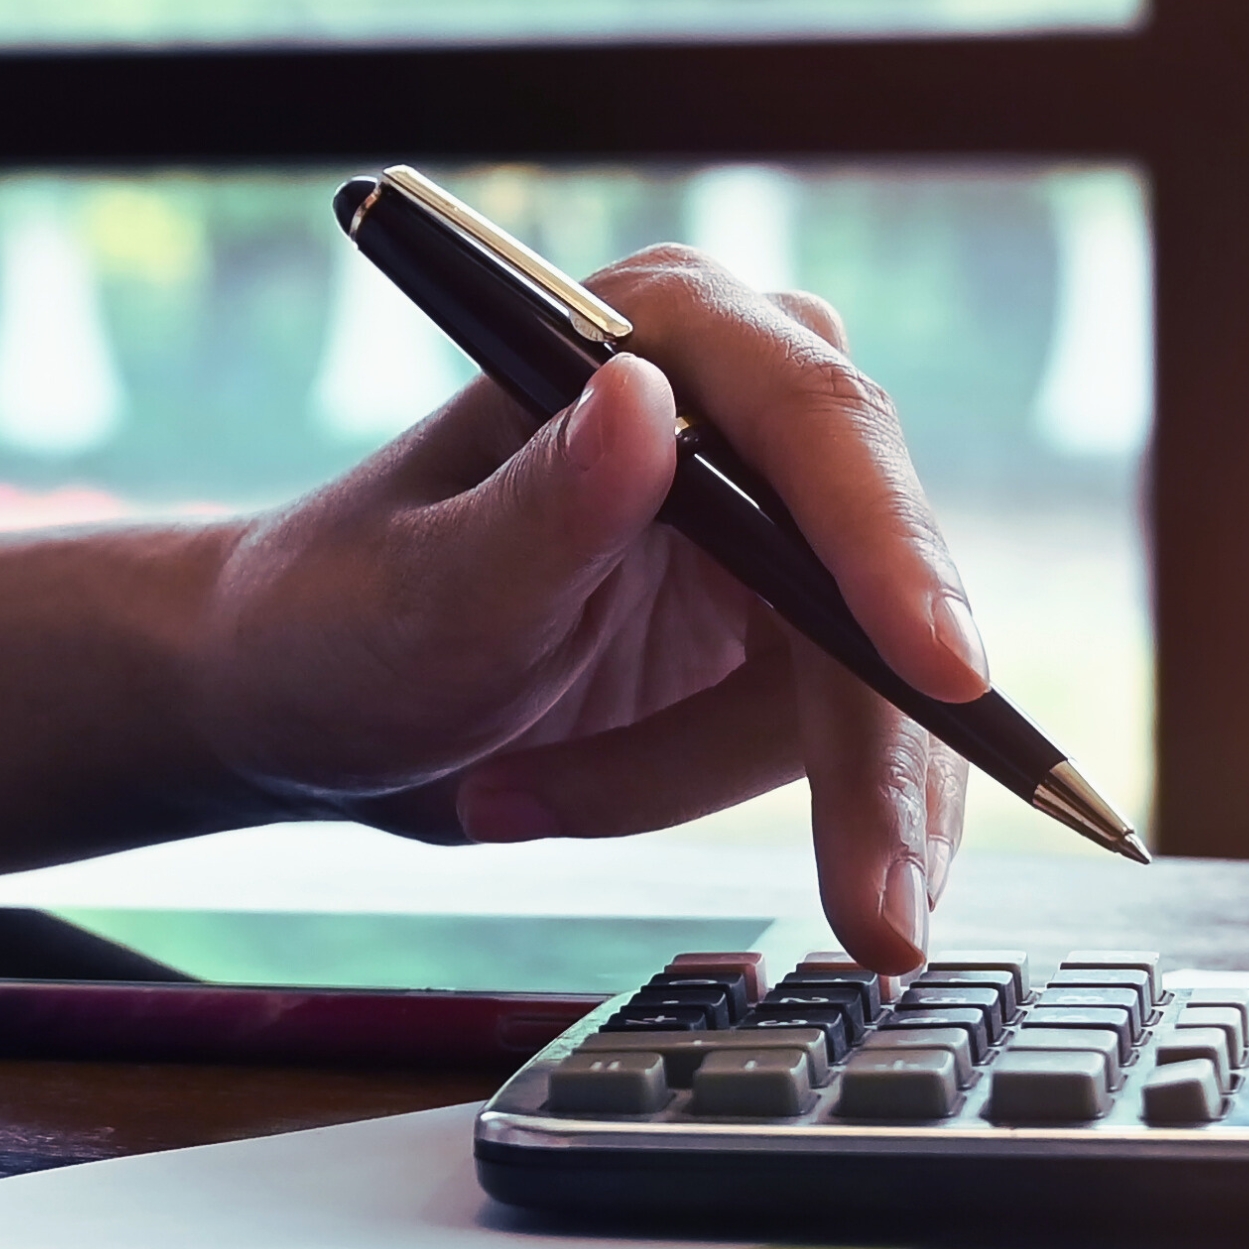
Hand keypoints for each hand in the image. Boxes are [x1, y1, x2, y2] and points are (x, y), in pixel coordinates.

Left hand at [187, 247, 984, 964]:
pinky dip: (717, 801)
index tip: (939, 670)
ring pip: (861, 689)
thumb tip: (642, 403)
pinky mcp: (784, 629)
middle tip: (877, 917)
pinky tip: (567, 800)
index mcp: (655, 331)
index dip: (889, 548)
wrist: (309, 701)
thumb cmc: (339, 618)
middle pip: (876, 581)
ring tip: (520, 796)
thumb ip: (540, 507)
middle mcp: (740, 404)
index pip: (814, 423)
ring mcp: (776, 521)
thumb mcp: (422, 588)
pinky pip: (832, 742)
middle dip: (868, 759)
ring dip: (696, 778)